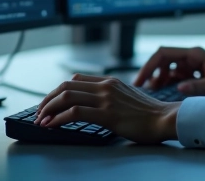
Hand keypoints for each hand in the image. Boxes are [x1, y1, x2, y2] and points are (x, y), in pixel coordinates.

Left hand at [34, 74, 179, 143]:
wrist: (165, 119)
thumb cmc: (149, 114)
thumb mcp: (127, 97)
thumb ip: (111, 96)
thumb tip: (93, 105)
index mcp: (110, 81)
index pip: (75, 79)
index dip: (57, 91)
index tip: (49, 103)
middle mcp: (106, 86)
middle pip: (66, 86)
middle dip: (47, 100)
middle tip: (39, 112)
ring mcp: (106, 99)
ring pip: (67, 97)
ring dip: (48, 109)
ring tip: (41, 120)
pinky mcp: (107, 114)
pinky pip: (75, 112)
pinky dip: (58, 119)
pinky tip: (52, 125)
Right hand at [133, 46, 204, 95]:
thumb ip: (198, 87)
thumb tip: (178, 88)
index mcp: (194, 54)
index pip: (163, 54)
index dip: (149, 66)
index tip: (141, 81)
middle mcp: (191, 57)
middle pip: (163, 61)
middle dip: (151, 74)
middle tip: (143, 90)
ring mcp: (192, 65)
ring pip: (168, 70)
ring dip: (160, 80)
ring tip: (153, 94)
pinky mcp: (195, 74)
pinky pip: (177, 77)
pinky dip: (169, 84)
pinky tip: (165, 94)